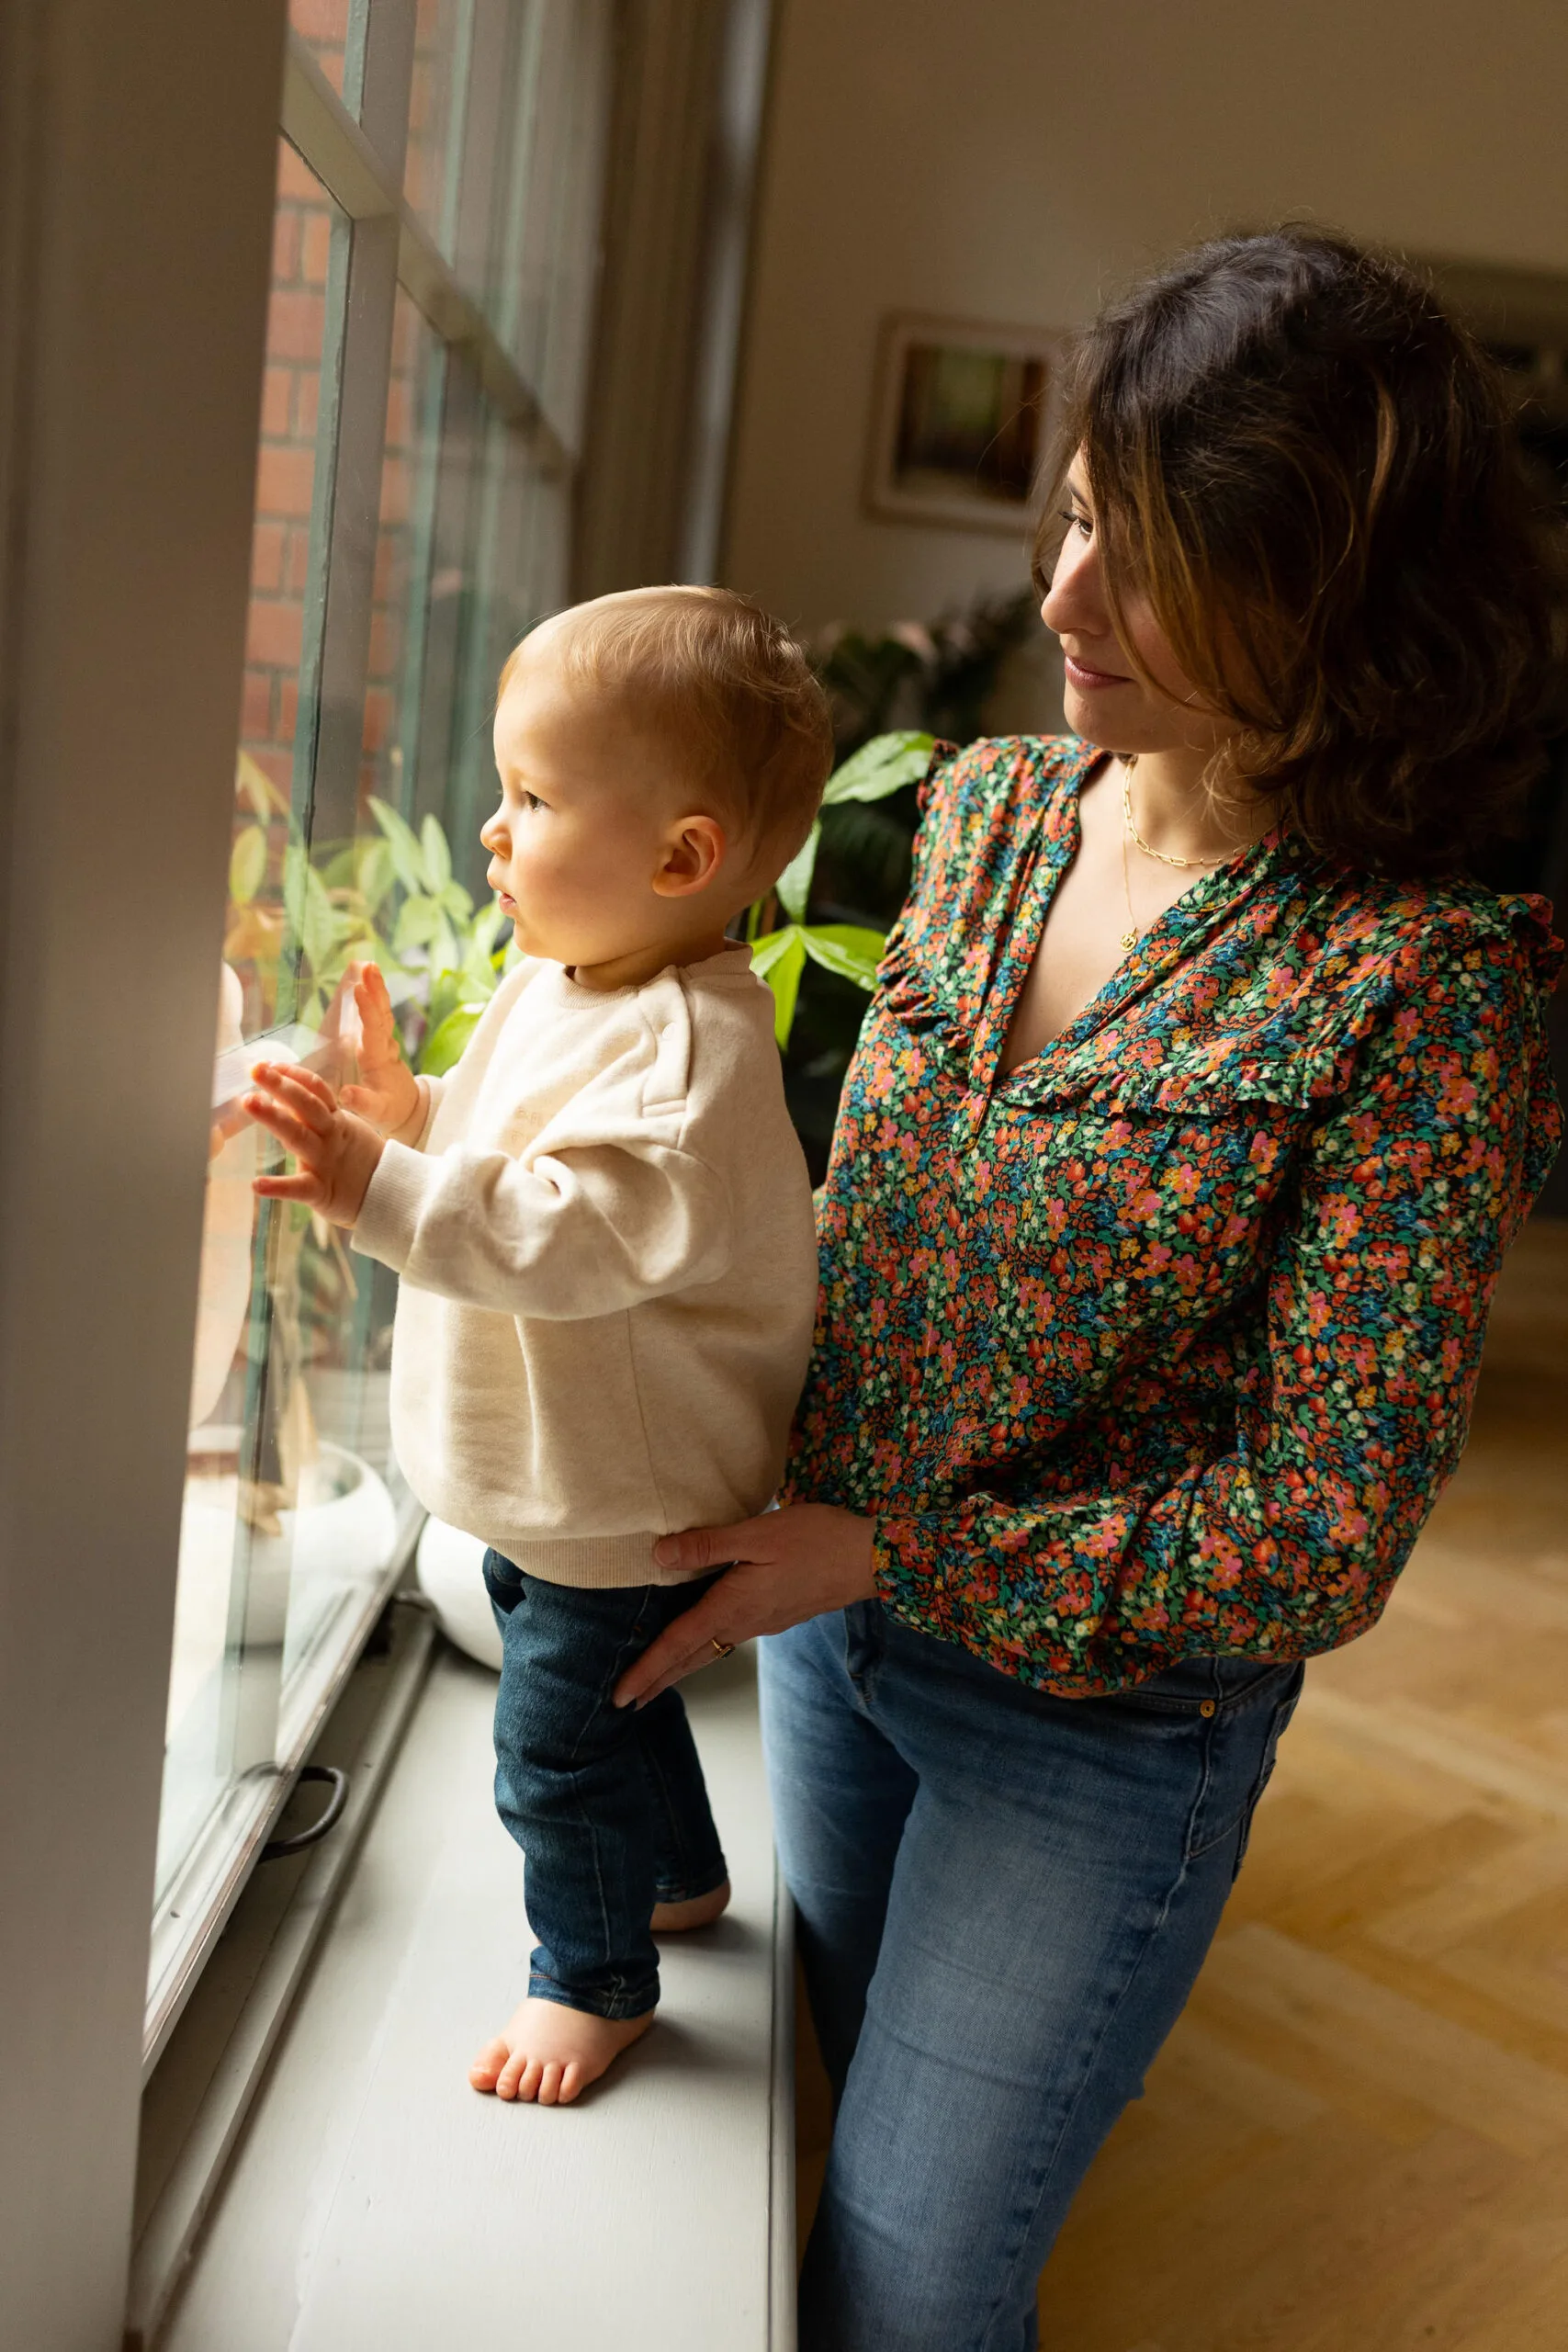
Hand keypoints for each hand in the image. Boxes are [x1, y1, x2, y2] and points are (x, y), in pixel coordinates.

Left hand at [247, 1062, 383, 1225]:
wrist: (388, 1196)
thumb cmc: (357, 1162)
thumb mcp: (342, 1131)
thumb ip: (315, 1115)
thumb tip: (283, 1098)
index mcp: (336, 1120)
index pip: (316, 1089)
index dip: (294, 1074)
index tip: (269, 1063)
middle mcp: (330, 1136)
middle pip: (306, 1105)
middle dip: (280, 1085)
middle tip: (256, 1070)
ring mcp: (325, 1162)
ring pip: (298, 1135)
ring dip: (273, 1117)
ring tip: (250, 1102)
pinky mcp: (321, 1191)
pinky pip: (298, 1187)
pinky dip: (277, 1187)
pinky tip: (256, 1185)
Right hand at [339, 962, 422, 1139]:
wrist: (407, 1109)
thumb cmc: (389, 1111)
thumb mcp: (376, 1112)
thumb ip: (362, 1102)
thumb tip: (346, 1093)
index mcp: (378, 1060)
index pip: (373, 1030)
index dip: (367, 1009)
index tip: (358, 989)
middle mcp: (383, 1046)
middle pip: (381, 1014)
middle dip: (375, 990)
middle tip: (369, 967)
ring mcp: (384, 1042)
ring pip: (382, 1011)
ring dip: (376, 988)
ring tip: (369, 965)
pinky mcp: (382, 1040)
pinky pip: (379, 1014)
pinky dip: (374, 996)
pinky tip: (367, 979)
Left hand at [613, 1504, 877, 1709]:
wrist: (871, 1558)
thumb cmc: (817, 1540)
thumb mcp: (757, 1534)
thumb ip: (708, 1545)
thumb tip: (659, 1557)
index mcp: (734, 1606)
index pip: (679, 1645)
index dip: (646, 1670)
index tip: (619, 1697)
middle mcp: (746, 1623)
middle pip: (692, 1657)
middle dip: (658, 1679)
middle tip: (626, 1702)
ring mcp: (764, 1622)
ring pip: (711, 1648)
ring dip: (680, 1665)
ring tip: (656, 1676)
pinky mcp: (778, 1614)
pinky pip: (730, 1636)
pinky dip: (705, 1645)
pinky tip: (703, 1635)